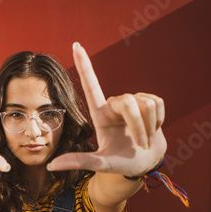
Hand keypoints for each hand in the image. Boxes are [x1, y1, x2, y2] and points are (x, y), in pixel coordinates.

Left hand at [48, 42, 166, 176]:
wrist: (145, 164)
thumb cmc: (121, 165)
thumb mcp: (100, 164)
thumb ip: (78, 162)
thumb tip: (51, 166)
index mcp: (100, 114)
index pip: (90, 85)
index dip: (84, 65)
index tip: (75, 45)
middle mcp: (115, 104)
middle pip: (129, 102)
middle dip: (138, 126)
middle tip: (141, 144)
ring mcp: (133, 102)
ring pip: (146, 103)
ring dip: (148, 126)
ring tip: (144, 139)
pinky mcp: (150, 102)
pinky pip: (157, 103)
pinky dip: (159, 121)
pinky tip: (153, 129)